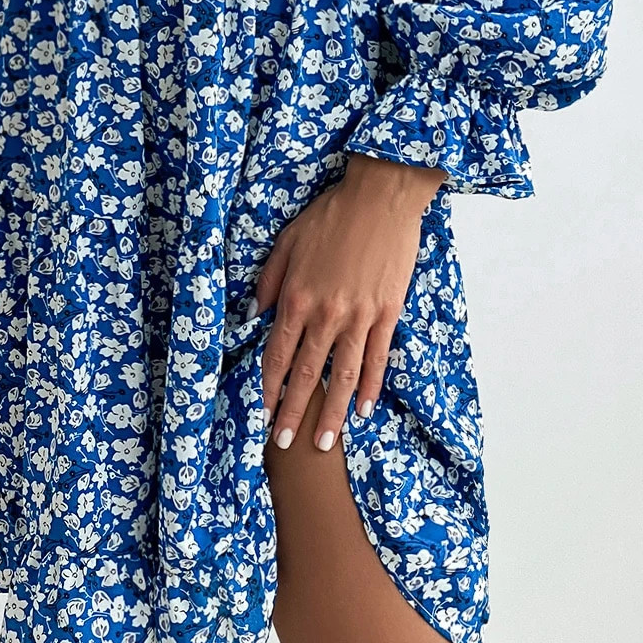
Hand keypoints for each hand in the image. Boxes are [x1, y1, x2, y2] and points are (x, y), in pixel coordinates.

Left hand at [255, 154, 446, 451]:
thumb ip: (270, 280)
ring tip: (325, 443)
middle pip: (307, 373)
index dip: (269, 385)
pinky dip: (369, 386)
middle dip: (294, 412)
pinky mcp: (387, 313)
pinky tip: (362, 408)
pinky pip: (376, 358)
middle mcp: (326, 314)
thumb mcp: (288, 240)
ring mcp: (360, 316)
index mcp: (297, 297)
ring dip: (332, 412)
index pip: (278, 353)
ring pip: (343, 375)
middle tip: (285, 444)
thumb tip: (256, 313)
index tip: (261, 412)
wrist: (382, 197)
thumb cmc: (332, 214)